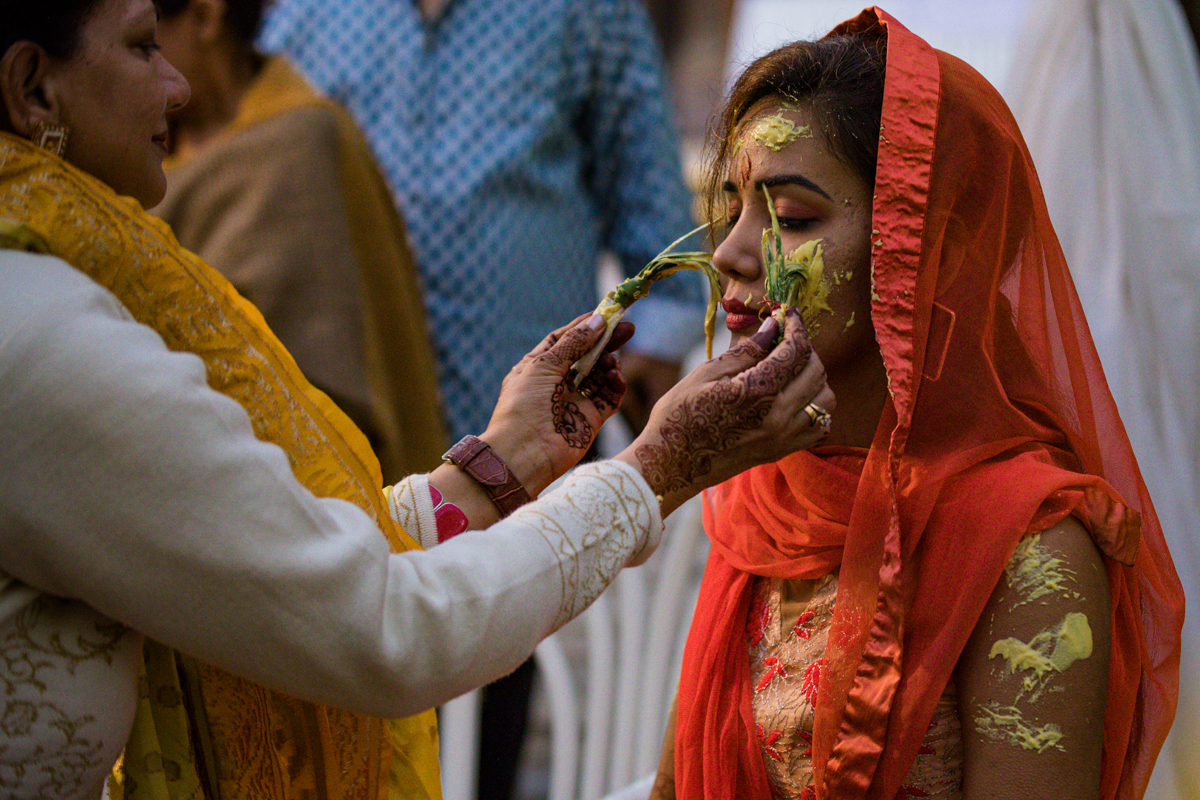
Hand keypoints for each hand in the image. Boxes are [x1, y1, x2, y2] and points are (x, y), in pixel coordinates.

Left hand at [482, 313, 633, 495]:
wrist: (524, 454)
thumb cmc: (523, 406)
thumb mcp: (543, 365)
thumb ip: (573, 344)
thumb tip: (596, 321)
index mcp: (537, 368)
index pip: (563, 340)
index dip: (583, 327)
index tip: (604, 314)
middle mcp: (556, 384)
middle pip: (587, 356)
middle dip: (606, 342)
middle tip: (628, 328)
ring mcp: (573, 402)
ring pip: (599, 376)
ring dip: (609, 365)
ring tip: (612, 362)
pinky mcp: (589, 421)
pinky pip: (608, 398)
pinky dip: (615, 386)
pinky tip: (616, 378)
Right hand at [615, 308, 833, 516]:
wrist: (670, 465)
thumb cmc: (678, 416)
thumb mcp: (705, 374)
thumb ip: (745, 351)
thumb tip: (772, 327)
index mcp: (757, 392)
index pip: (795, 350)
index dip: (795, 326)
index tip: (789, 314)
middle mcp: (777, 416)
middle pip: (815, 371)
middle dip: (805, 347)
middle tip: (785, 338)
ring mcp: (782, 437)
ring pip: (825, 398)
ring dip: (814, 377)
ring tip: (790, 368)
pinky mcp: (781, 451)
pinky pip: (819, 426)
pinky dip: (815, 407)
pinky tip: (794, 397)